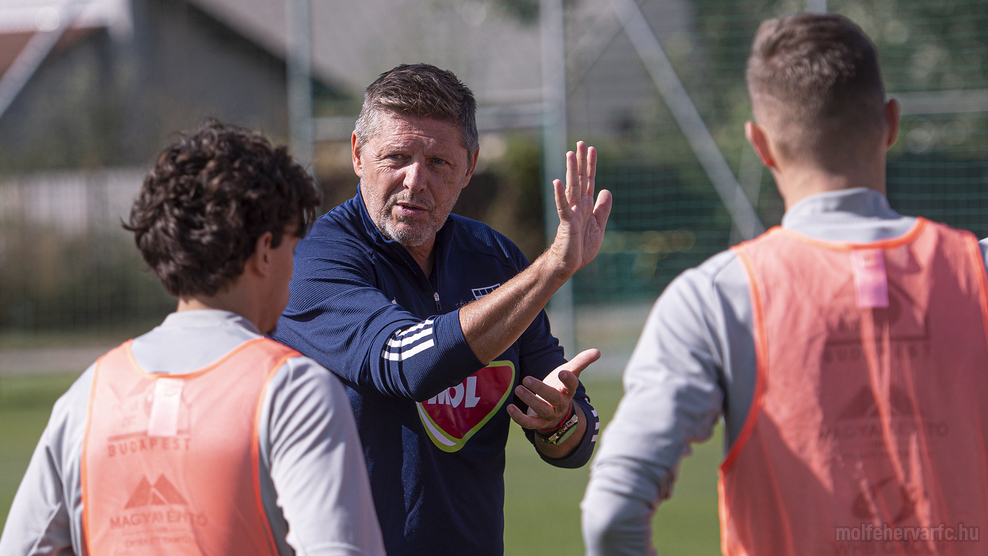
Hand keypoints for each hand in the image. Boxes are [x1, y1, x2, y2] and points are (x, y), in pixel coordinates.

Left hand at [506, 348, 599, 429]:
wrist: (554, 411)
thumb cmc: (560, 387)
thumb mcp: (570, 373)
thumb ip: (582, 361)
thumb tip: (598, 351)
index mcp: (568, 391)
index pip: (572, 386)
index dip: (568, 380)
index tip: (562, 372)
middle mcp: (560, 404)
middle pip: (554, 398)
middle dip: (541, 389)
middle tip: (527, 379)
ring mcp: (549, 415)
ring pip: (541, 410)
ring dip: (529, 400)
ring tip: (518, 388)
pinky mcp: (537, 423)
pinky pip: (529, 423)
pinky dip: (519, 417)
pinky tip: (509, 407)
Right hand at [547, 142, 612, 276]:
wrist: (569, 265)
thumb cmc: (581, 248)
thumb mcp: (599, 226)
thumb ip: (603, 209)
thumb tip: (606, 190)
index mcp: (586, 205)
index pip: (589, 180)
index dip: (591, 165)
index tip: (591, 148)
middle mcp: (578, 205)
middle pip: (580, 179)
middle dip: (581, 161)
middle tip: (581, 143)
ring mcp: (571, 212)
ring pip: (572, 188)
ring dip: (571, 171)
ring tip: (570, 154)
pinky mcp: (567, 223)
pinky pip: (563, 207)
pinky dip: (560, 195)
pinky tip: (557, 182)